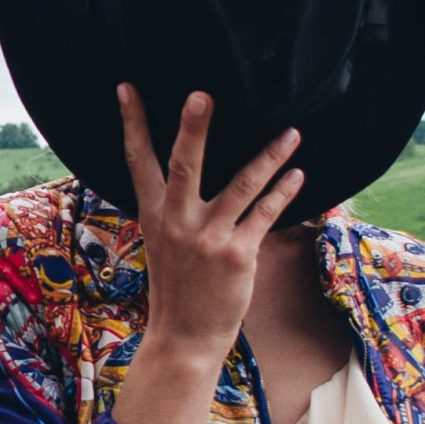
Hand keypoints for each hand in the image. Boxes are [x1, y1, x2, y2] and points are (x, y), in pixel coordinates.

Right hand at [108, 87, 302, 423]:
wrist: (185, 336)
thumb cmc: (178, 285)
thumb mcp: (163, 241)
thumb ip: (173, 207)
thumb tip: (186, 169)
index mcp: (154, 214)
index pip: (138, 160)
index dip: (132, 123)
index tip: (126, 87)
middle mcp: (177, 222)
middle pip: (184, 165)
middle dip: (193, 129)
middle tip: (201, 94)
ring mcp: (208, 238)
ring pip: (242, 185)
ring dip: (270, 156)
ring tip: (292, 132)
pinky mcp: (237, 254)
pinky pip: (266, 214)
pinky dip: (284, 192)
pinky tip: (298, 174)